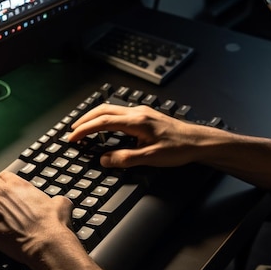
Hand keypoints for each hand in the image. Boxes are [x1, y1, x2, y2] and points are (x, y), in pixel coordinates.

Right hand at [67, 103, 206, 168]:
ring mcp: (142, 113)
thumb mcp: (150, 158)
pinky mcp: (147, 116)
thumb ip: (125, 158)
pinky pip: (120, 114)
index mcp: (136, 121)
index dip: (85, 129)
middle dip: (85, 120)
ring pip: (111, 110)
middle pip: (103, 110)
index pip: (102, 122)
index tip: (73, 138)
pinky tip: (106, 127)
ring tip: (84, 127)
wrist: (198, 141)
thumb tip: (104, 159)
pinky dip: (106, 119)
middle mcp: (137, 113)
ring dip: (95, 117)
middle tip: (72, 131)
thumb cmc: (179, 149)